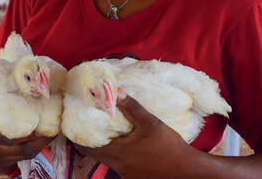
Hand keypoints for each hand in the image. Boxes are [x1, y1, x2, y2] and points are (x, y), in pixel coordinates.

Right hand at [0, 83, 53, 174]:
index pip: (5, 135)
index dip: (23, 131)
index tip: (38, 119)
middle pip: (18, 147)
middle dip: (37, 138)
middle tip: (52, 125)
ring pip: (24, 154)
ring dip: (41, 144)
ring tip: (53, 132)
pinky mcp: (6, 163)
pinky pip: (25, 158)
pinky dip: (37, 148)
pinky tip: (47, 139)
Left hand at [74, 90, 194, 178]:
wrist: (186, 171)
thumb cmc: (168, 146)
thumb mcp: (151, 123)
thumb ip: (132, 107)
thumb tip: (116, 91)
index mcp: (118, 152)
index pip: (88, 146)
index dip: (78, 136)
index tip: (74, 123)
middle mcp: (118, 165)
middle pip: (94, 154)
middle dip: (87, 140)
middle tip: (86, 124)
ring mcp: (126, 173)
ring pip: (106, 160)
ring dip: (102, 147)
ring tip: (104, 131)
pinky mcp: (134, 177)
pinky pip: (118, 165)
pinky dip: (115, 154)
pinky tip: (124, 145)